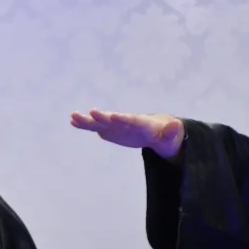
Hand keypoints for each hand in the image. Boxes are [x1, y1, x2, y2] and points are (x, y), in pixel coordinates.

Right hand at [70, 110, 184, 158]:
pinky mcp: (109, 130)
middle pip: (112, 118)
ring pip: (99, 122)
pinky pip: (95, 127)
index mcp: (140, 122)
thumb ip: (170, 131)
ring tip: (73, 116)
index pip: (131, 120)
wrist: (155, 132)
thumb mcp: (169, 136)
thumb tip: (176, 124)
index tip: (113, 116)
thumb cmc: (164, 135)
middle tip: (91, 112)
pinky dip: (85, 125)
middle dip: (102, 116)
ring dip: (87, 119)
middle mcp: (124, 121)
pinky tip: (72, 122)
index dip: (122, 118)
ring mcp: (115, 125)